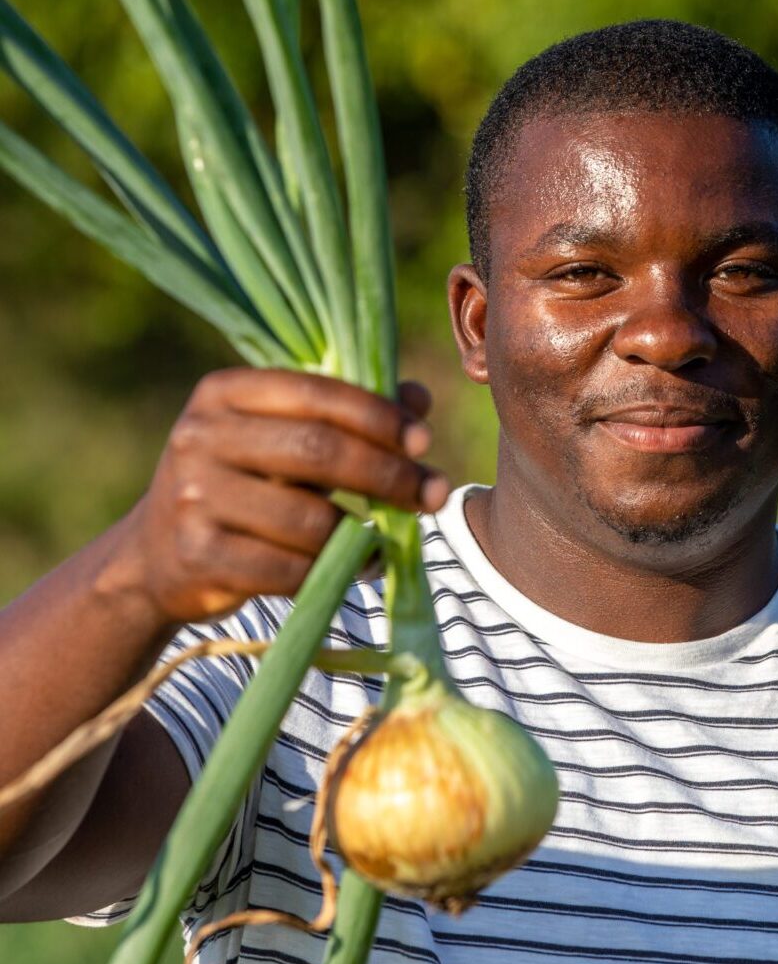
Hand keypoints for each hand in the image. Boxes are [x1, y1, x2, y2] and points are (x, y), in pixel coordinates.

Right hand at [119, 369, 449, 630]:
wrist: (155, 556)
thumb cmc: (243, 483)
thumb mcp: (283, 435)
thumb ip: (349, 413)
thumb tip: (419, 398)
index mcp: (226, 392)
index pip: (319, 393)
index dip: (381, 417)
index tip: (425, 443)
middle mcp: (201, 436)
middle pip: (319, 451)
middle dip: (389, 475)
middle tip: (435, 495)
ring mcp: (192, 497)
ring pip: (309, 519)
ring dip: (364, 535)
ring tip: (387, 542)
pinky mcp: (197, 555)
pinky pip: (289, 568)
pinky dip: (334, 571)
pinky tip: (355, 568)